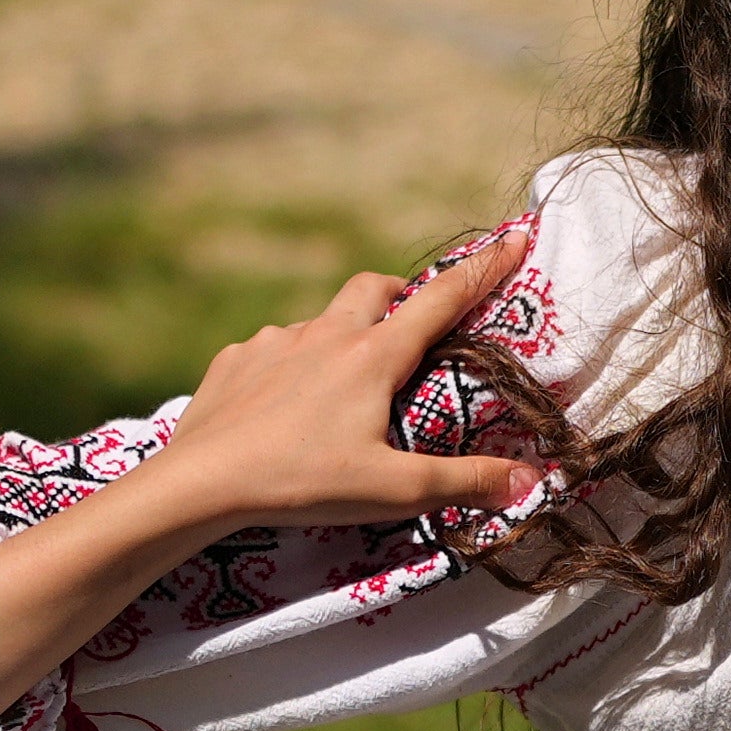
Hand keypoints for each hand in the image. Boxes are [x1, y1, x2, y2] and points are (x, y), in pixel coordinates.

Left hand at [151, 228, 550, 541]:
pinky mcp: (235, 359)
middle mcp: (326, 334)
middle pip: (375, 287)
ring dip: (340, 339)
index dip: (485, 270)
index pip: (443, 299)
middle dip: (400, 294)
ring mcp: (275, 341)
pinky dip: (289, 367)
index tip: (515, 240)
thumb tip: (528, 481)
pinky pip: (271, 351)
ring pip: (320, 323)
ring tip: (338, 392)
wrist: (202, 482)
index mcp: (374, 356)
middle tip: (410, 326)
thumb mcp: (395, 491)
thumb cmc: (304, 483)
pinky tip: (282, 409)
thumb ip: (464, 482)